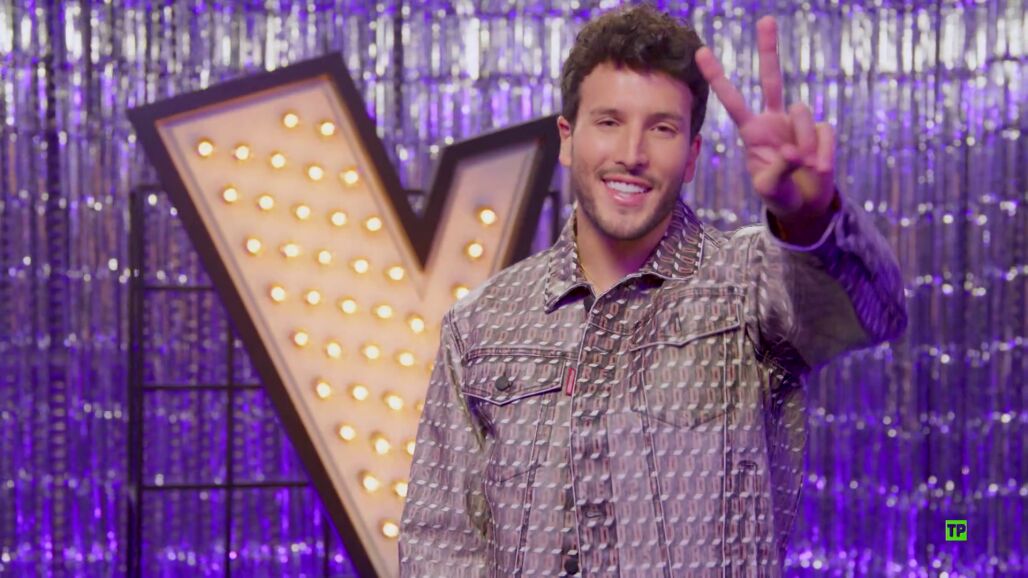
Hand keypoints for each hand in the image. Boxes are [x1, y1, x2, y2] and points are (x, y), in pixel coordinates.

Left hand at [695, 16, 836, 233]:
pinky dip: (822, 153)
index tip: (700, 52)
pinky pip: (823, 131)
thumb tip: (794, 152)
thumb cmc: (779, 195)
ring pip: (802, 111)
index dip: (718, 77)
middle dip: (769, 49)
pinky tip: (817, 168)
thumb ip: (778, 169)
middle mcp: (773, 119)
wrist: (805, 205)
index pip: (732, 100)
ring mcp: (797, 122)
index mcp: (752, 131)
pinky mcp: (819, 129)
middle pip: (771, 78)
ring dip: (804, 143)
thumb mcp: (769, 187)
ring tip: (803, 167)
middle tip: (765, 19)